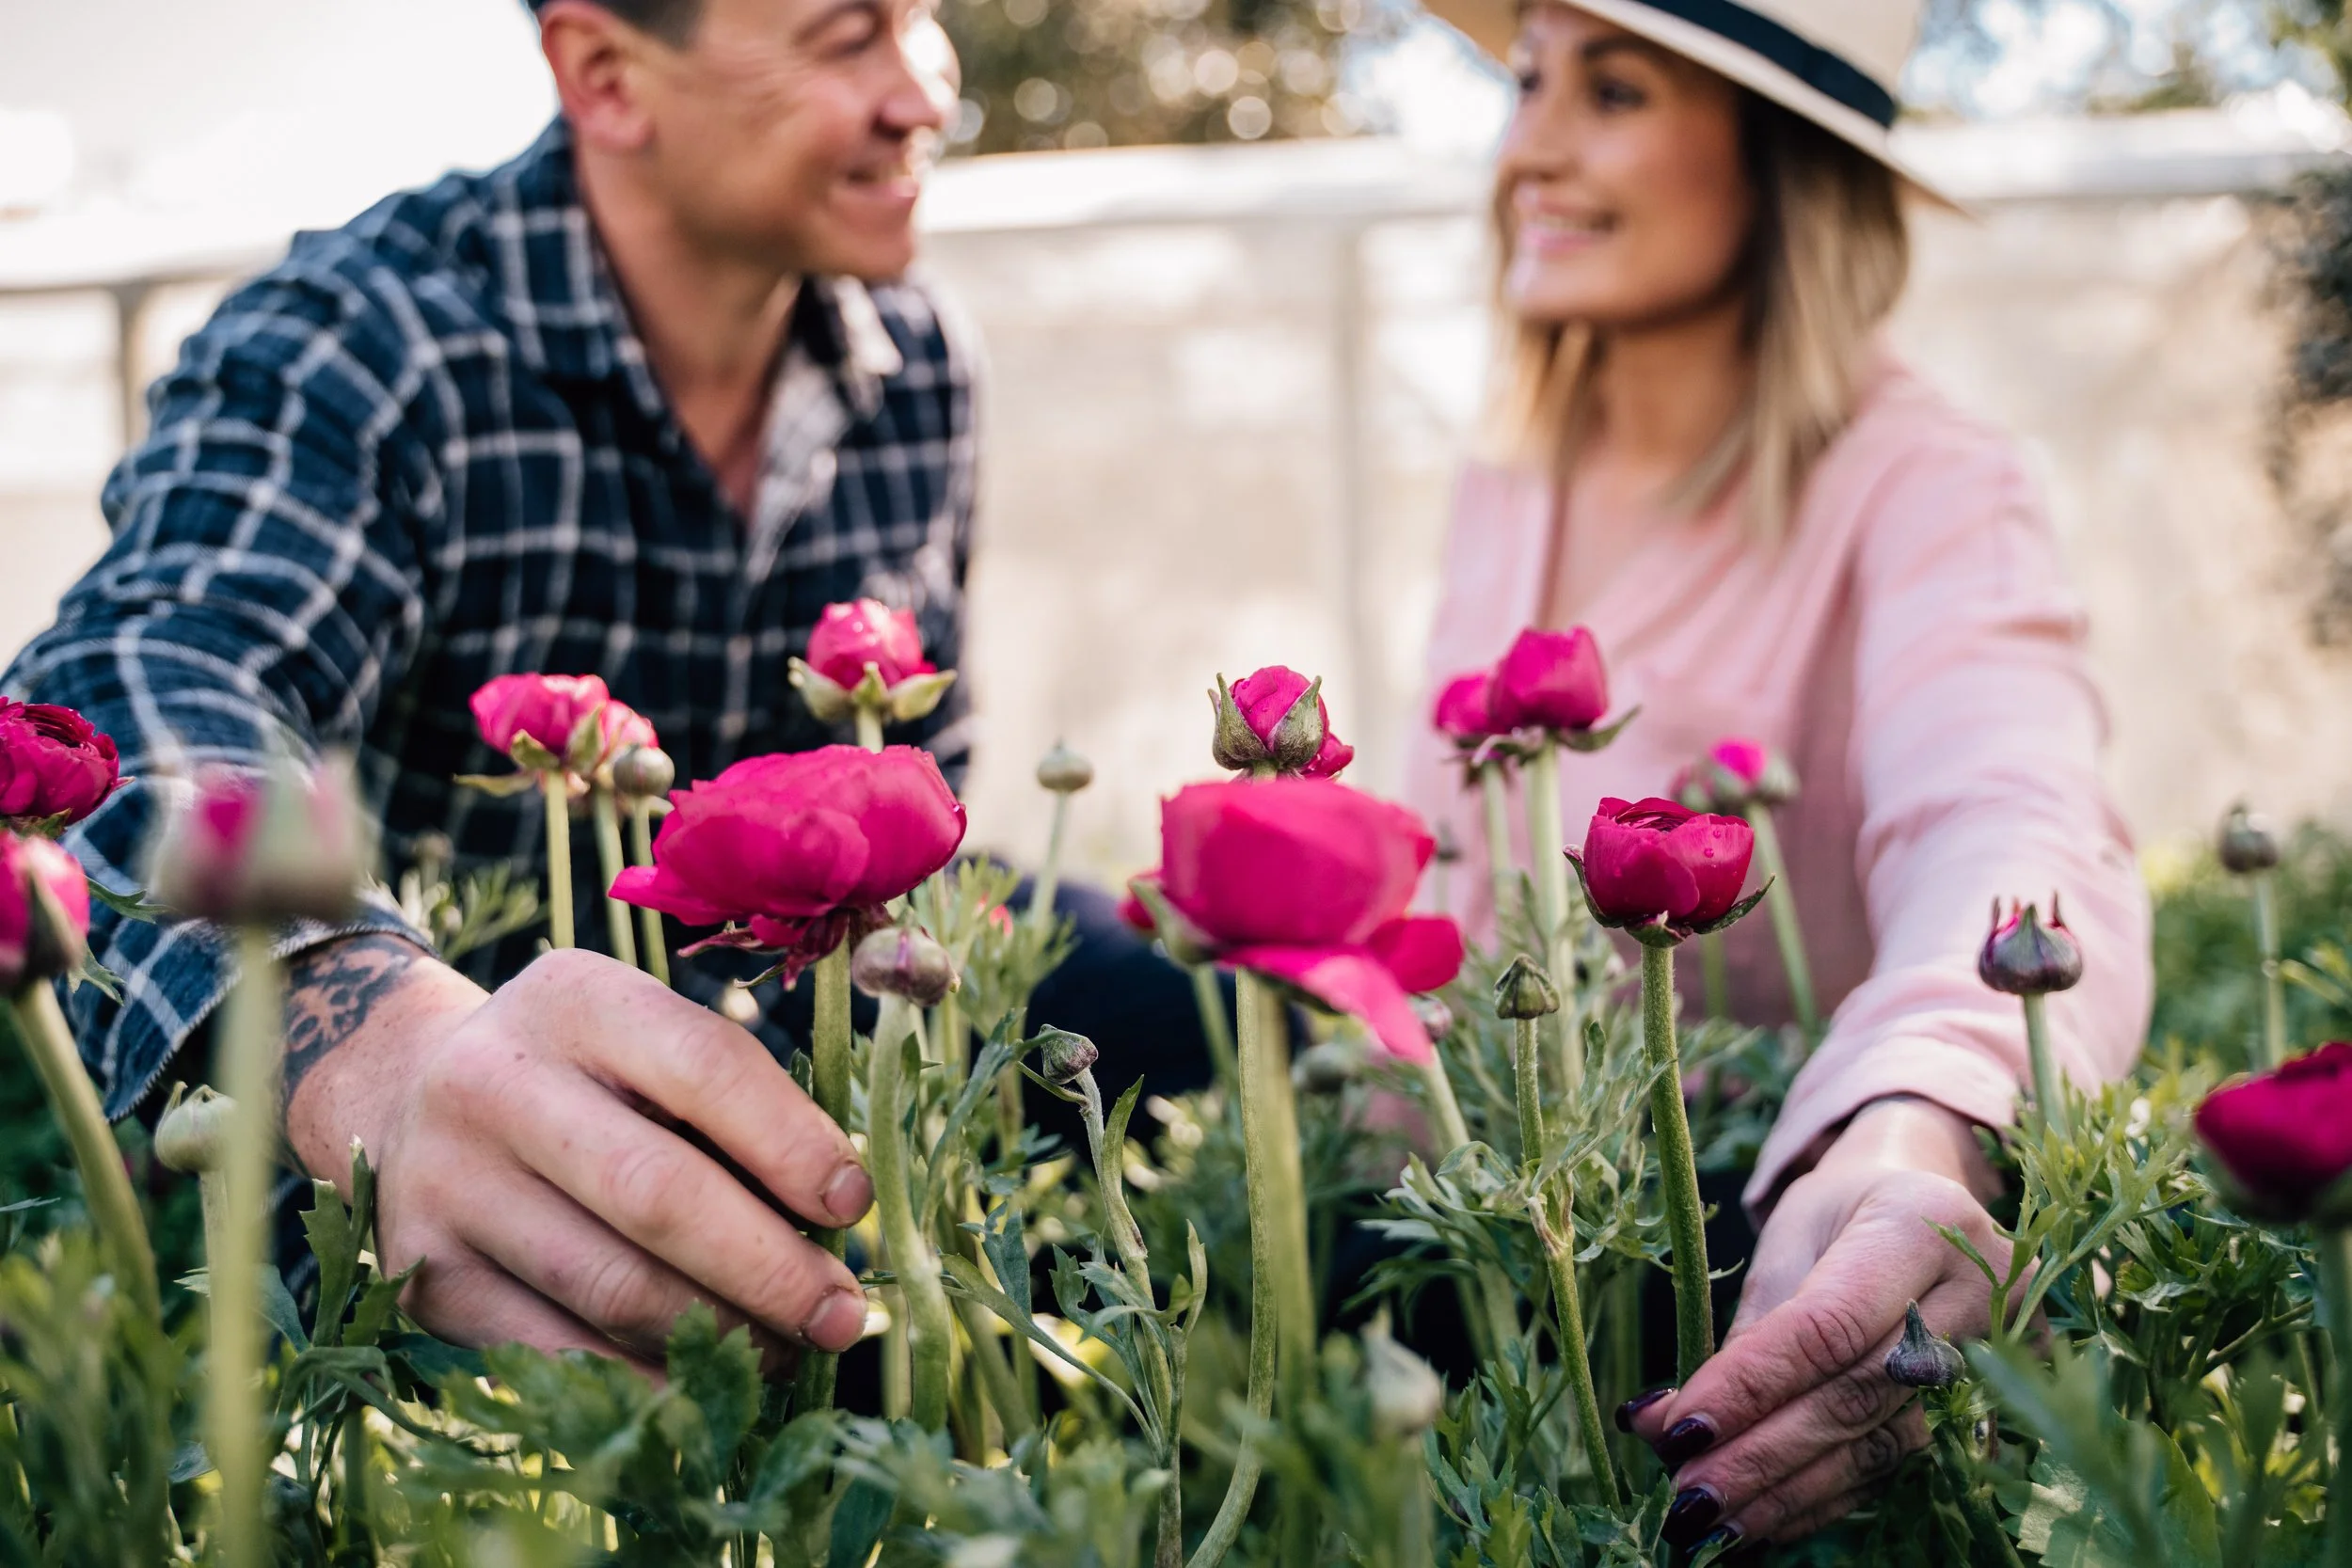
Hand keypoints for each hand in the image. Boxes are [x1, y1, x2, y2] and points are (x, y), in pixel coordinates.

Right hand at [283, 939, 874, 1371]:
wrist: (411, 1097)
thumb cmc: (583, 1074)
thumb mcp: (645, 1044)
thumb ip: (736, 1106)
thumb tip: (837, 1218)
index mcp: (576, 1000)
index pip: (706, 1066)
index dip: (792, 1144)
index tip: (853, 1205)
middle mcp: (495, 1082)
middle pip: (658, 1193)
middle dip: (769, 1267)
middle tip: (841, 1315)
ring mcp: (449, 1184)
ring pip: (611, 1286)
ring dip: (720, 1337)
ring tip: (789, 1352)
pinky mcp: (427, 1278)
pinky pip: (558, 1352)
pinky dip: (647, 1382)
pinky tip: (706, 1388)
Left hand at [1624, 1097, 2008, 1554]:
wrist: (1923, 1207)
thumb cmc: (1842, 1214)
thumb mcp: (1789, 1238)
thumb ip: (1749, 1329)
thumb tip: (1675, 1425)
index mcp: (1918, 1223)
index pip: (1828, 1324)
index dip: (1752, 1385)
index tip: (1680, 1430)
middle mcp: (1975, 1293)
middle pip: (1857, 1395)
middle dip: (1762, 1455)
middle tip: (1685, 1498)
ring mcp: (1998, 1358)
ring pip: (1880, 1445)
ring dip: (1788, 1493)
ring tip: (1712, 1523)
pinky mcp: (1989, 1410)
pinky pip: (1896, 1465)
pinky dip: (1824, 1497)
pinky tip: (1764, 1521)